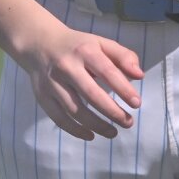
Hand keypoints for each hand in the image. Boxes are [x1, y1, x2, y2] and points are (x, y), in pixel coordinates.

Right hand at [13, 19, 143, 140]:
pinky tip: (91, 135)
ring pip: (75, 110)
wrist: (39, 44)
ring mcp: (52, 82)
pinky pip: (59, 118)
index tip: (136, 104)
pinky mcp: (42, 96)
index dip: (123, 89)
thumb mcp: (100, 43)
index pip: (107, 71)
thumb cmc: (77, 46)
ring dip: (96, 125)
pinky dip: (76, 130)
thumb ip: (122, 56)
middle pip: (91, 93)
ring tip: (113, 132)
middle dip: (112, 111)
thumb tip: (139, 75)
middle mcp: (66, 66)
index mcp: (84, 50)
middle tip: (128, 122)